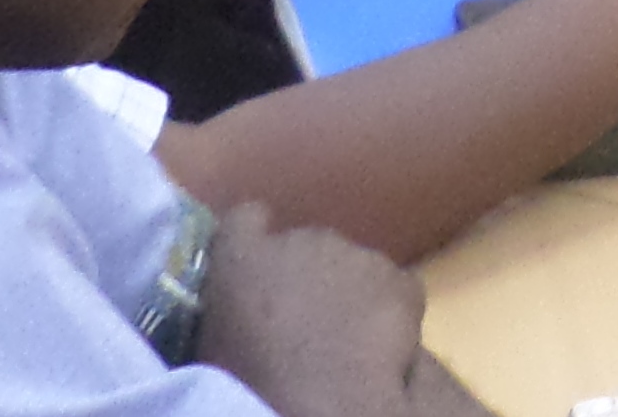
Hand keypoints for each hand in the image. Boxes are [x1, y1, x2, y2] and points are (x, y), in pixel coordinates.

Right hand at [193, 202, 434, 416]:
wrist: (320, 396)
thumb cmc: (252, 377)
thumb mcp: (219, 339)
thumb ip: (233, 301)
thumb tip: (245, 299)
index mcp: (242, 256)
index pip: (244, 220)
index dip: (255, 236)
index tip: (260, 262)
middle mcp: (301, 239)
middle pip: (308, 246)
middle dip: (309, 275)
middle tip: (307, 320)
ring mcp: (355, 254)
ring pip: (353, 267)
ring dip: (349, 291)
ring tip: (344, 338)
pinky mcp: (398, 280)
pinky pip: (393, 289)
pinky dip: (389, 310)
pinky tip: (380, 345)